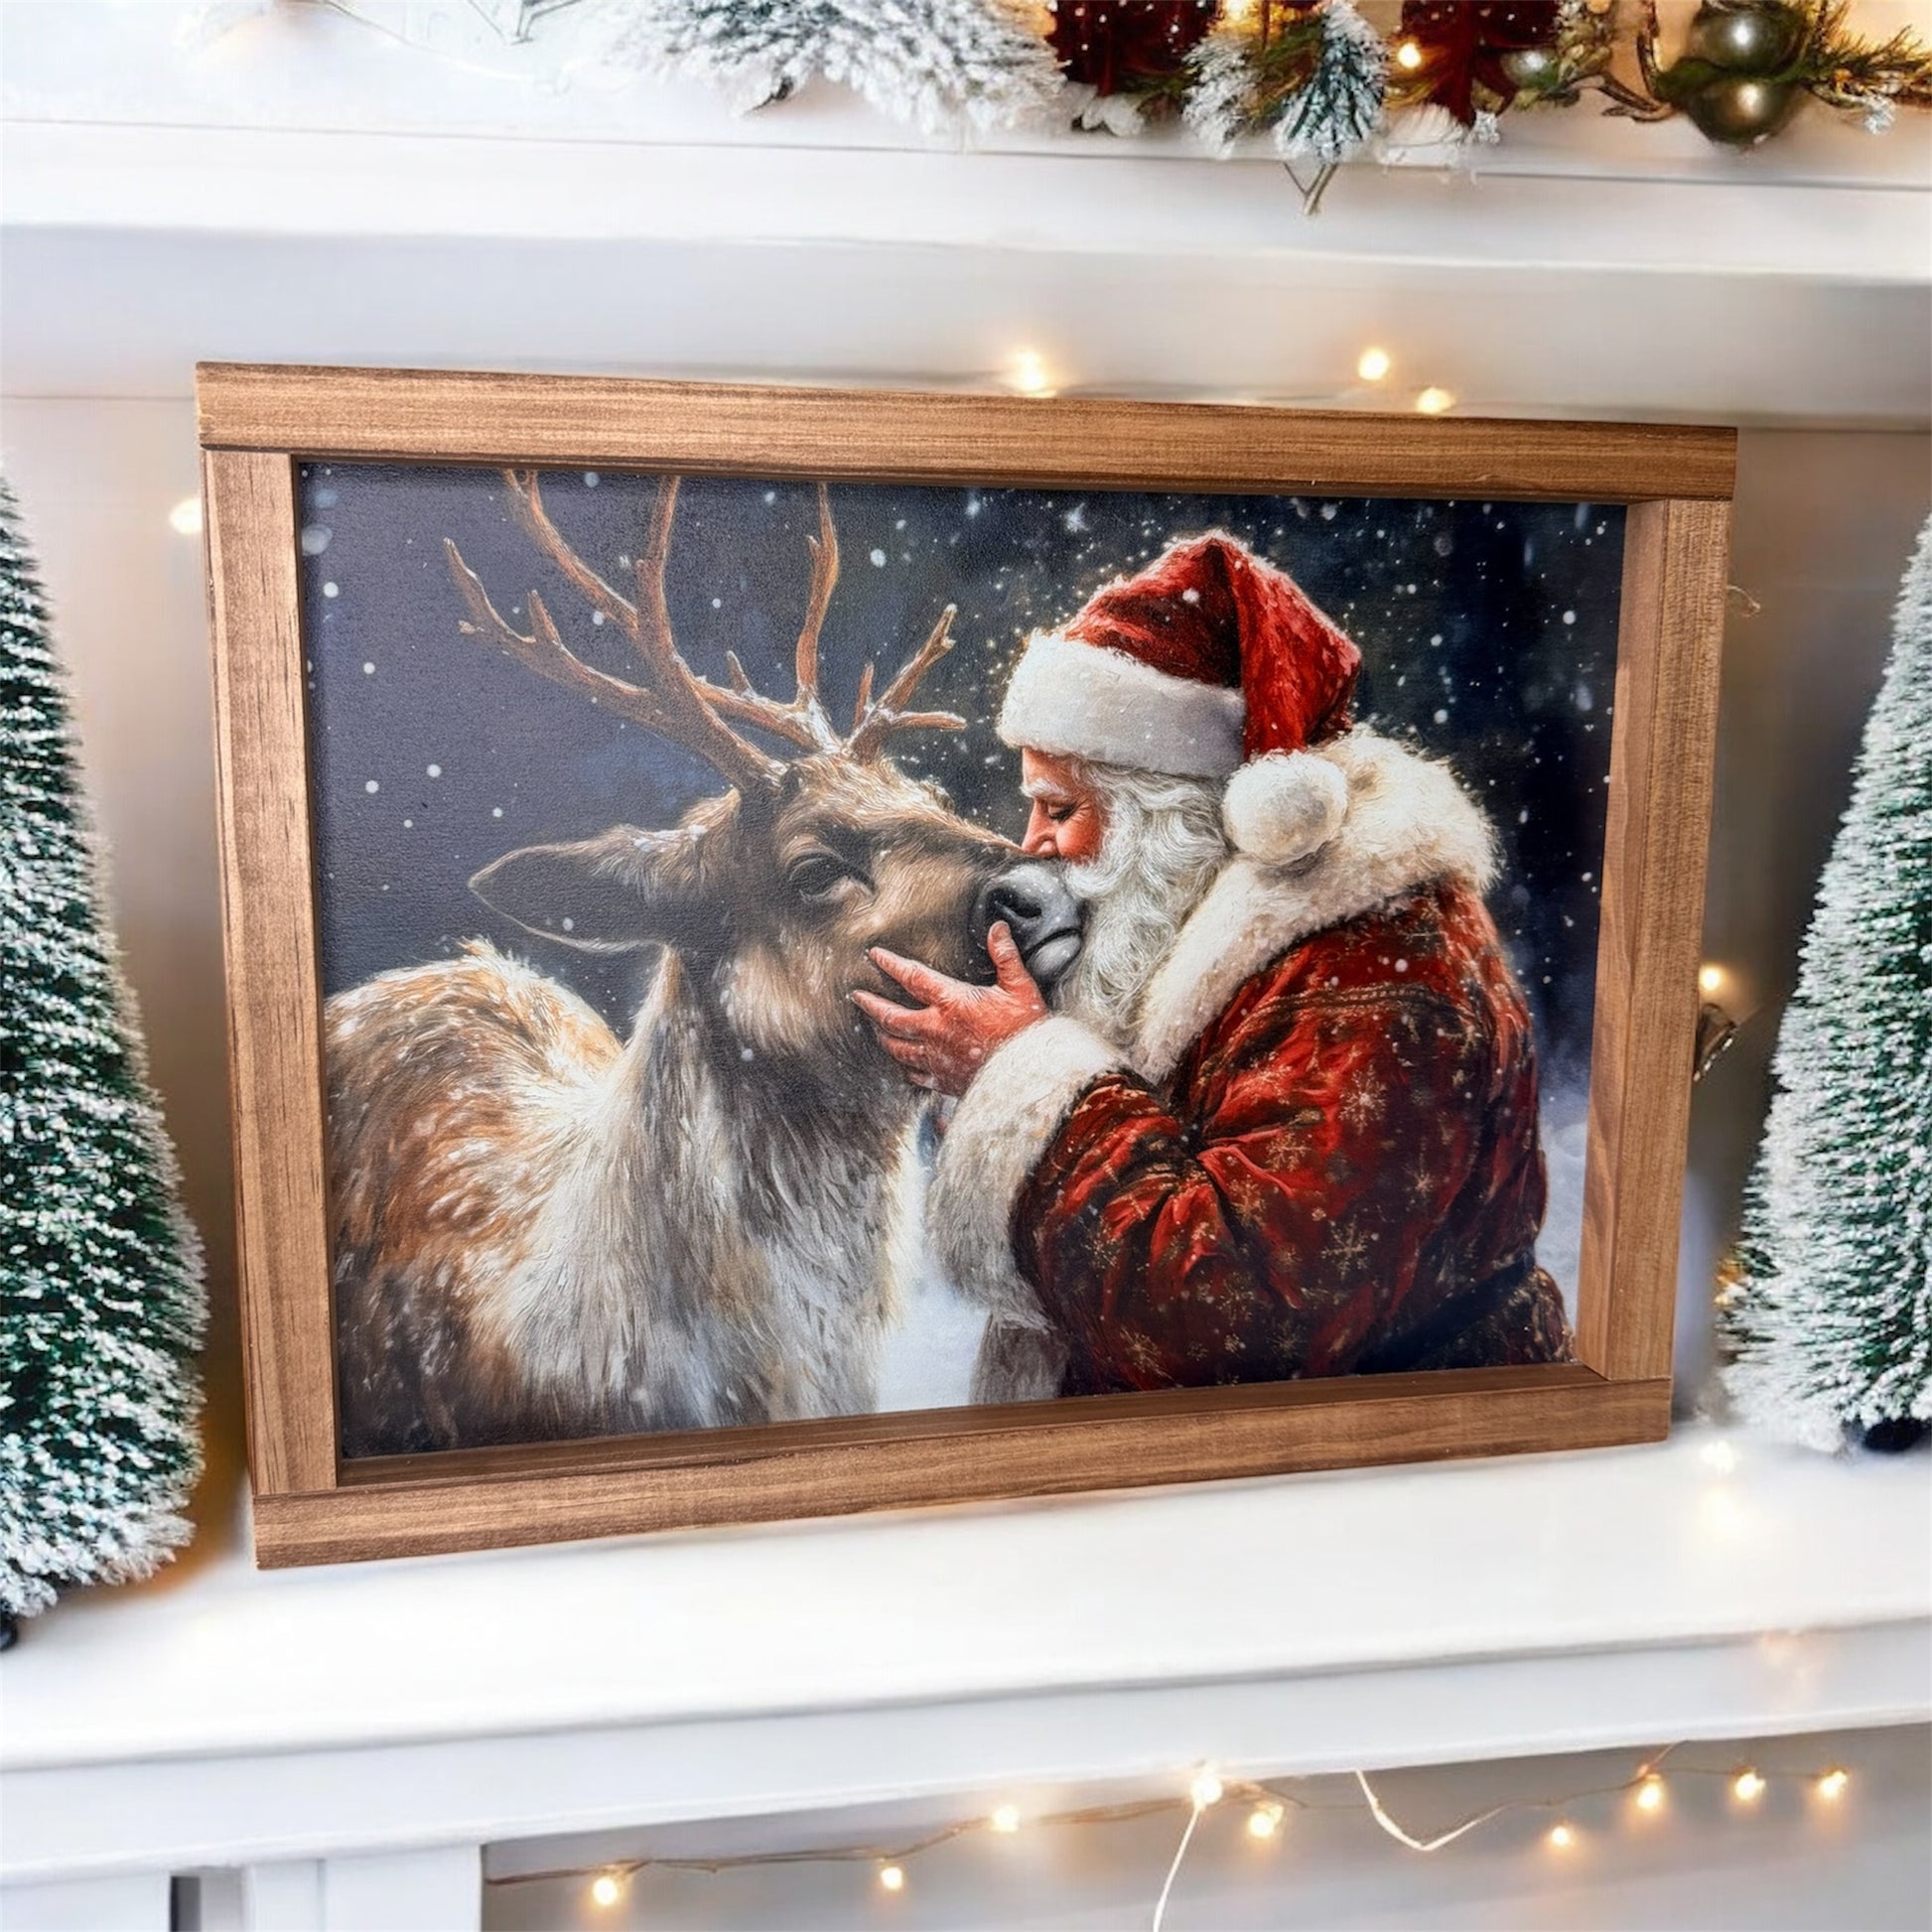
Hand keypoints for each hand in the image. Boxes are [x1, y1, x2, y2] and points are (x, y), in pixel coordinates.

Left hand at [851, 923, 1047, 1097]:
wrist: (1029, 1075)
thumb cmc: (1026, 1030)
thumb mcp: (1020, 987)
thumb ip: (1005, 956)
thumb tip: (996, 928)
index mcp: (952, 1003)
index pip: (912, 978)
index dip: (891, 964)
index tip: (874, 955)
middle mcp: (936, 1030)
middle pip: (892, 1016)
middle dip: (871, 1005)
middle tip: (857, 997)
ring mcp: (936, 1057)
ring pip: (897, 1047)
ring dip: (884, 1036)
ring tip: (876, 1029)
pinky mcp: (943, 1079)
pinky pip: (915, 1073)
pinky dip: (906, 1066)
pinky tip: (904, 1063)